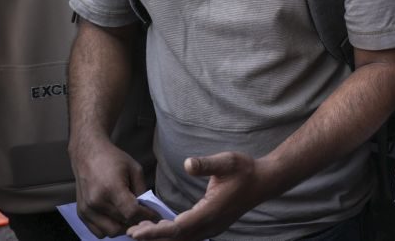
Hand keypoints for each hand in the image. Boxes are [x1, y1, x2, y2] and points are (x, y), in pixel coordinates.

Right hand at [70, 138, 156, 236]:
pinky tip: (116, 217)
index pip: (131, 213)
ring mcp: (87, 210)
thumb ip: (142, 190)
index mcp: (111, 188)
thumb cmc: (113, 159)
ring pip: (111, 232)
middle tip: (144, 215)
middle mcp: (97, 202)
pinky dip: (110, 228)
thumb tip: (149, 209)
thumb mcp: (135, 169)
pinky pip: (99, 232)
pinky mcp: (81, 214)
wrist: (88, 154)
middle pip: (122, 224)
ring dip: (123, 227)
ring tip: (129, 216)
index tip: (154, 214)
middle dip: (137, 222)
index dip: (146, 216)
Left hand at [128, 151, 272, 240]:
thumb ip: (207, 164)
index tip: (136, 232)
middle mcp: (209, 225)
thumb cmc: (246, 170)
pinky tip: (161, 227)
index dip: (155, 232)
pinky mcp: (211, 227)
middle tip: (130, 230)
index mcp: (210, 212)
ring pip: (182, 239)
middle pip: (176, 239)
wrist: (264, 182)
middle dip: (153, 237)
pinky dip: (172, 234)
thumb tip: (188, 163)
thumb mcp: (227, 161)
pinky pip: (188, 236)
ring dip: (162, 236)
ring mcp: (211, 228)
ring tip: (140, 230)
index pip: (177, 228)